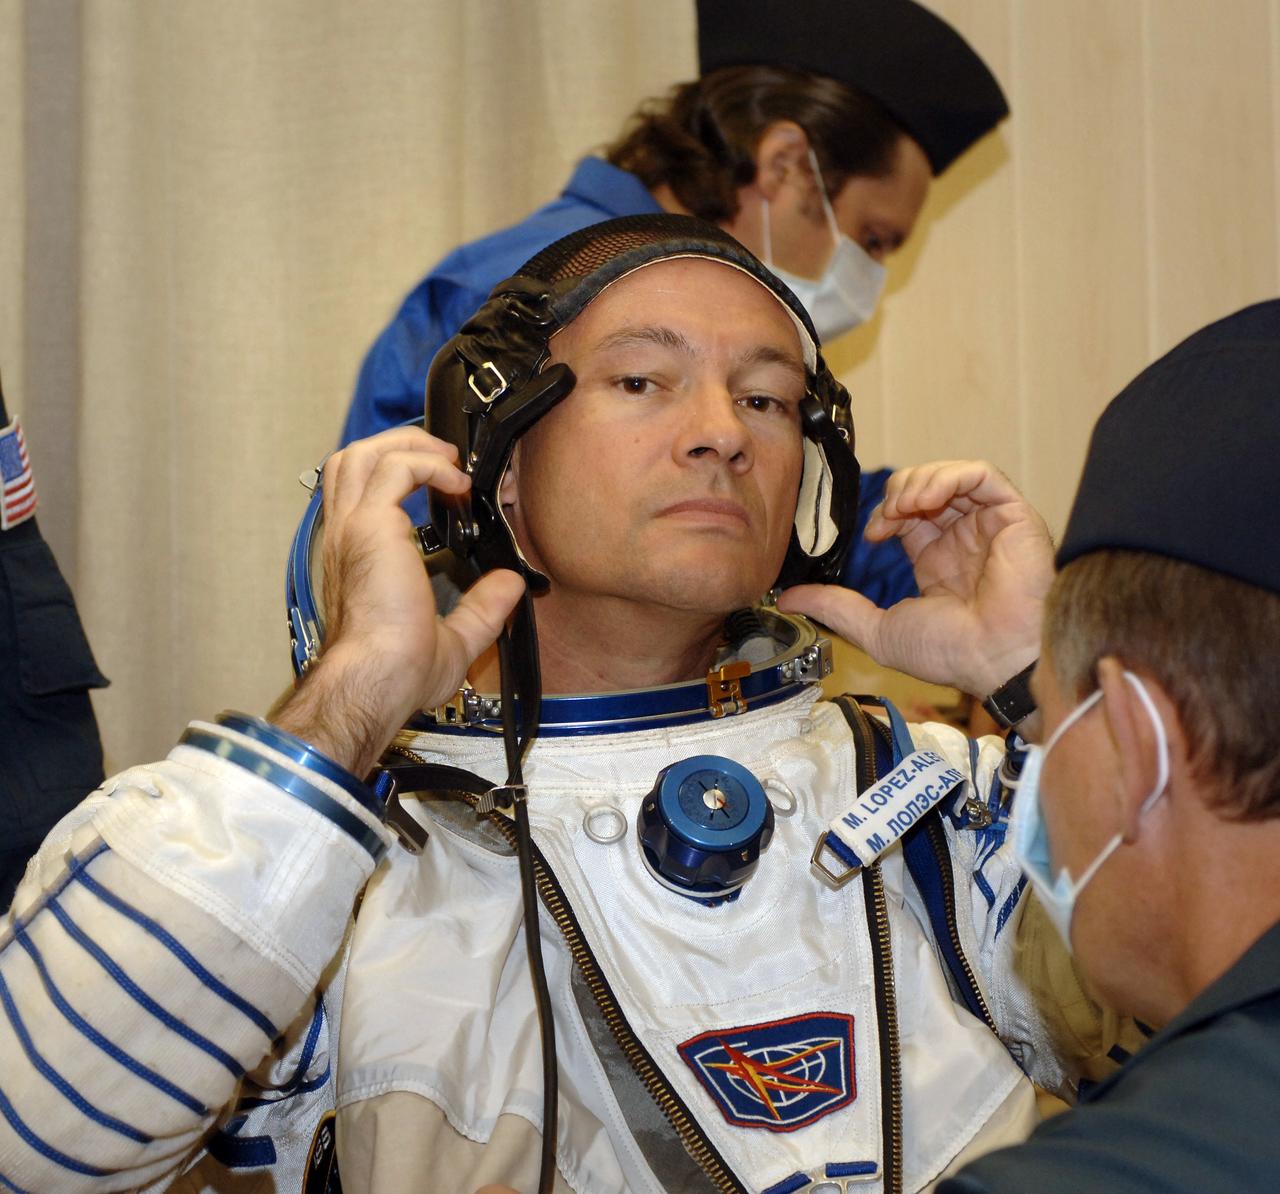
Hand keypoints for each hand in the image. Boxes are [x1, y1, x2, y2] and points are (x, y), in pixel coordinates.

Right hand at [274, 427, 524, 775]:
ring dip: (410, 445)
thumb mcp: (454, 638)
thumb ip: (482, 608)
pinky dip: (430, 463)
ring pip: (365, 453)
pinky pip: (397, 468)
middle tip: (445, 458)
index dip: (398, 475)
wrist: (379, 679)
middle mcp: (346, 538)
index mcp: (356, 559)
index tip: (444, 484)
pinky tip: (457, 482)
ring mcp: (353, 529)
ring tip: (448, 460)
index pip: (359, 495)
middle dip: (401, 444)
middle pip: (353, 460)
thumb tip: (511, 585)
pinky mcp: (371, 526)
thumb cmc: (399, 672)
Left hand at [779, 460, 1052, 696]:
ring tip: (904, 505)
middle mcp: (966, 540)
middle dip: (898, 493)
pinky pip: (982, 476)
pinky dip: (948, 476)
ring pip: (952, 477)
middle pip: (927, 490)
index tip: (871, 535)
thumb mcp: (877, 629)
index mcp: (939, 563)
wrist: (996, 658)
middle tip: (887, 516)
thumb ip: (835, 607)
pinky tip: (926, 499)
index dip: (884, 514)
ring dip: (919, 482)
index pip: (908, 516)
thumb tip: (787, 598)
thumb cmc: (950, 653)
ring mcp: (991, 526)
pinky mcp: (1014, 515)